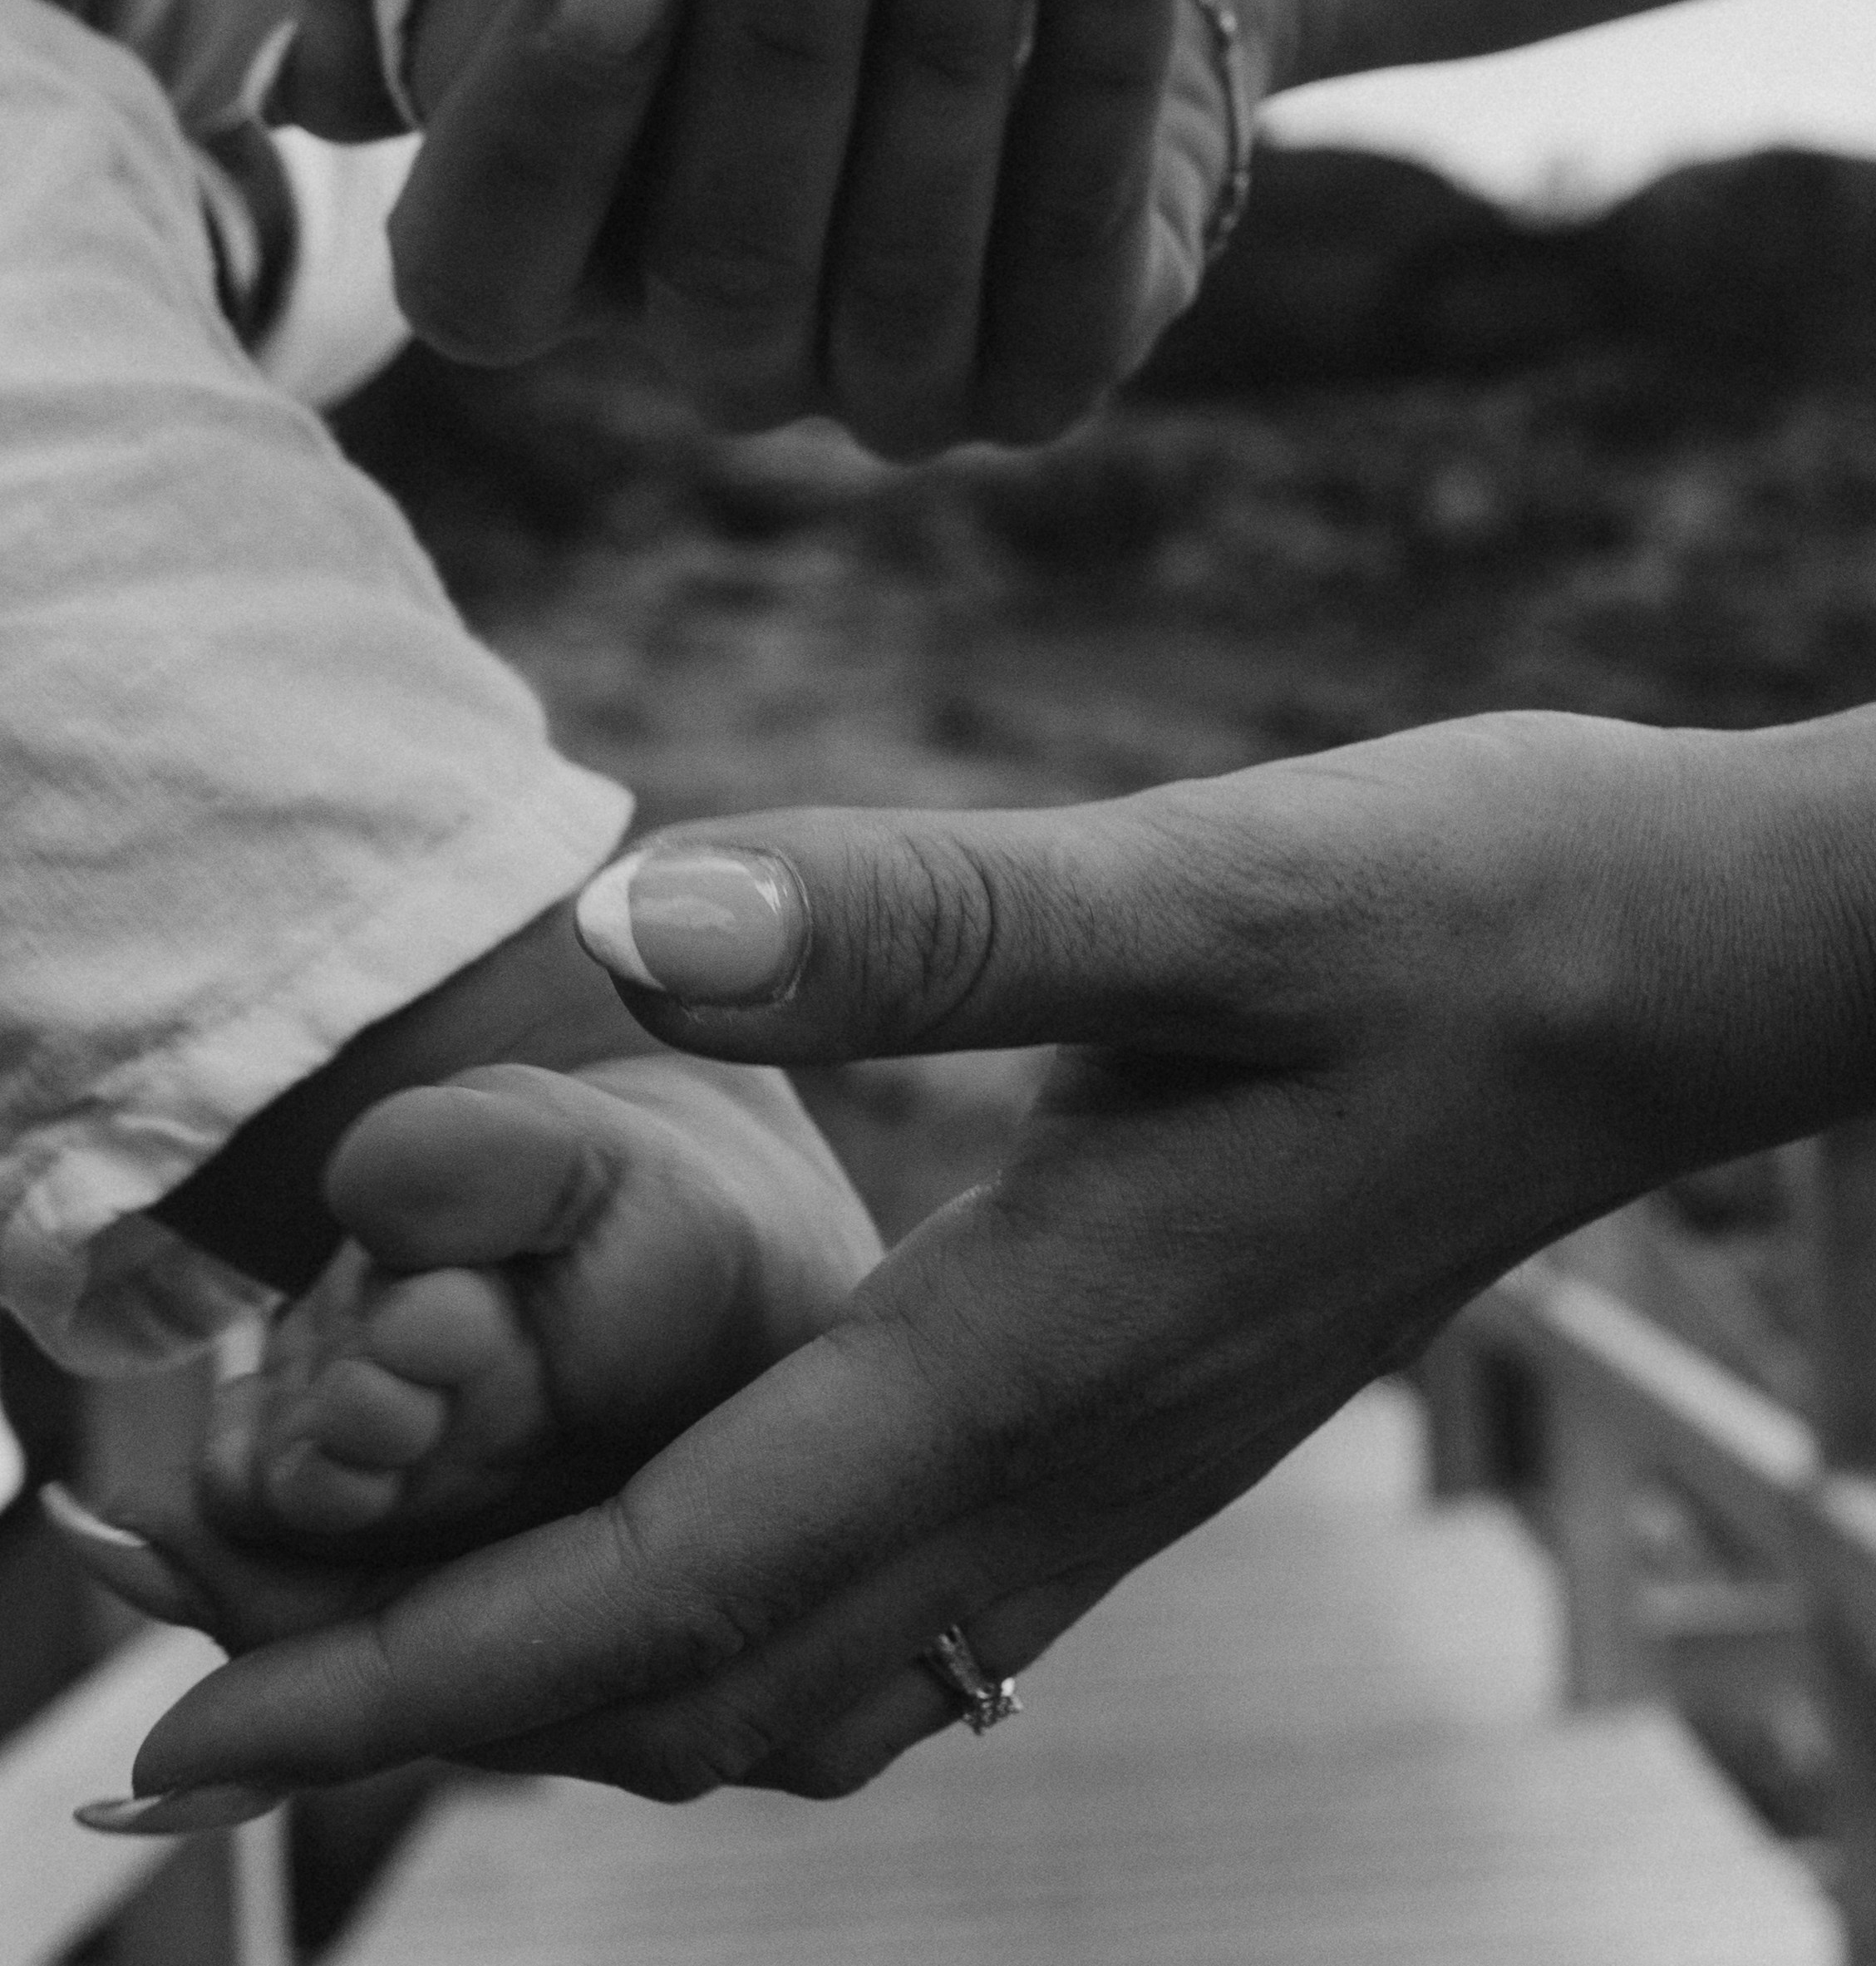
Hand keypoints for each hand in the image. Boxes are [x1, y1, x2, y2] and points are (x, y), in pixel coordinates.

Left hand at [116, 711, 1871, 1813]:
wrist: (1662, 976)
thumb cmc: (1458, 915)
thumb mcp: (1204, 882)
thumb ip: (925, 920)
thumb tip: (633, 937)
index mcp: (1035, 1353)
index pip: (661, 1589)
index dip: (404, 1680)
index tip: (180, 1748)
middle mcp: (1064, 1457)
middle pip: (695, 1685)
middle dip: (439, 1704)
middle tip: (215, 1672)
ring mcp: (1120, 1459)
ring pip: (794, 1673)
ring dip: (579, 1673)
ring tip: (399, 1611)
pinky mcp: (1153, 1408)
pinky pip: (891, 1598)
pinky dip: (723, 1606)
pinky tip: (671, 1506)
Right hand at [273, 0, 1307, 453]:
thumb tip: (320, 95)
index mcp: (570, 277)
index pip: (482, 267)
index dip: (548, 109)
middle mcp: (717, 363)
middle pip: (721, 239)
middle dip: (786, 5)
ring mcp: (887, 395)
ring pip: (902, 241)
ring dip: (947, 10)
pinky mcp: (1047, 378)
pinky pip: (1073, 228)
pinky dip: (1101, 45)